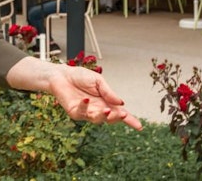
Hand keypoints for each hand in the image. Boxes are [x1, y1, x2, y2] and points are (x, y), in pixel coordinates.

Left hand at [7, 57, 141, 129]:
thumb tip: (121, 102)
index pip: (119, 112)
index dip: (129, 120)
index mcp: (106, 102)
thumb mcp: (98, 81)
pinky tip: (86, 99)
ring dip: (103, 116)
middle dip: (116, 118)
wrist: (61, 74)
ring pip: (97, 119)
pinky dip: (84, 107)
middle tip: (122, 114)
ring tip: (107, 110)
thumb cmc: (80, 76)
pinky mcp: (74, 112)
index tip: (139, 126)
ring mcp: (86, 112)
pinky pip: (81, 112)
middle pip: (110, 119)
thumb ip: (108, 92)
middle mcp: (97, 109)